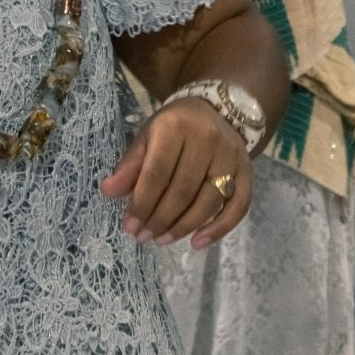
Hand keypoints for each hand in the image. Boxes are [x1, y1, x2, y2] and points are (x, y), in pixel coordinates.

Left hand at [101, 98, 254, 249]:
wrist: (217, 110)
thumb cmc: (174, 127)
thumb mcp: (148, 137)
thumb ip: (130, 165)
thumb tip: (107, 192)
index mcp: (176, 127)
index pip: (157, 173)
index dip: (142, 203)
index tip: (129, 226)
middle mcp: (207, 140)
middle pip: (182, 191)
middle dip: (160, 220)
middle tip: (143, 237)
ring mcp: (231, 156)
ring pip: (208, 202)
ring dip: (183, 227)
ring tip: (162, 240)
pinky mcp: (247, 171)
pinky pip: (238, 206)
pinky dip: (219, 229)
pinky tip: (197, 243)